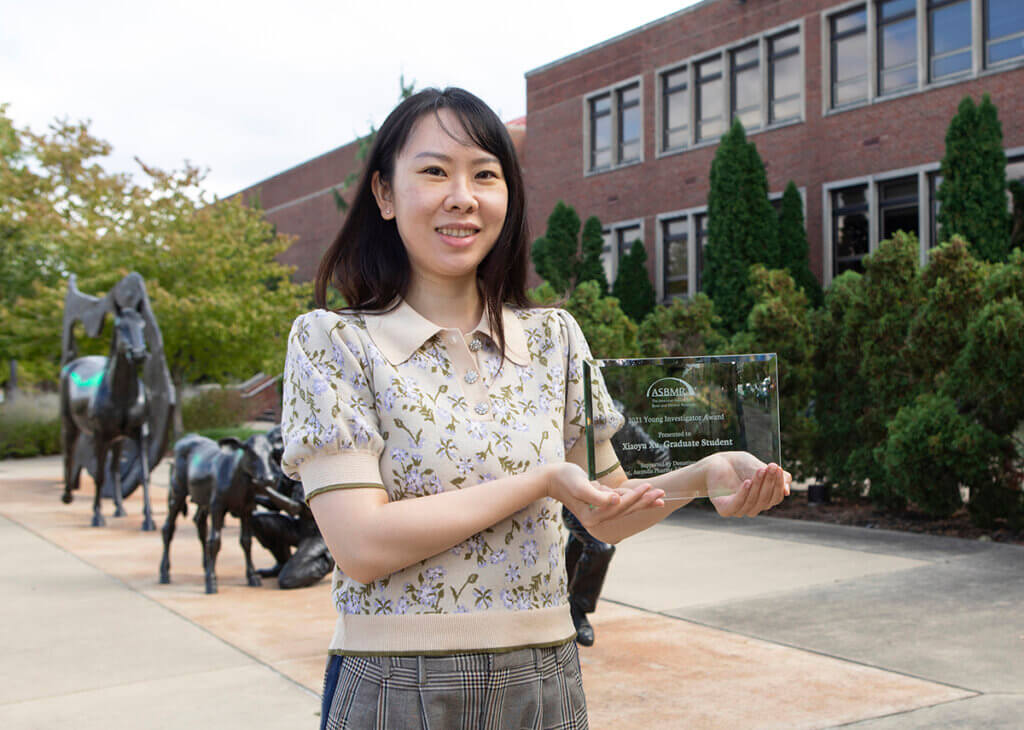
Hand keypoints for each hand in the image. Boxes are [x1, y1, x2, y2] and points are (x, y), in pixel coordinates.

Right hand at [545, 463, 664, 529]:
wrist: (551, 478)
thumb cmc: (565, 479)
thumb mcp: (581, 486)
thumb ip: (598, 496)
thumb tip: (616, 501)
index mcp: (593, 518)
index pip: (619, 508)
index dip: (635, 497)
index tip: (649, 487)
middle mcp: (597, 520)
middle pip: (626, 511)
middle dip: (644, 501)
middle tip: (662, 494)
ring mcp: (598, 514)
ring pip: (625, 508)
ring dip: (642, 500)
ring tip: (658, 494)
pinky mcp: (599, 506)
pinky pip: (619, 503)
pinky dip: (632, 498)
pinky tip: (644, 493)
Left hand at [706, 452, 790, 517]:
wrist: (717, 462)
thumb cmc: (741, 466)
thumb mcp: (762, 468)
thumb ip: (775, 478)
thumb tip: (787, 491)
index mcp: (763, 501)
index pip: (775, 497)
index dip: (778, 484)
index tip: (778, 469)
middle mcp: (752, 508)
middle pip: (765, 500)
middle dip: (769, 482)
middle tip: (771, 467)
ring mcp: (738, 510)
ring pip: (752, 502)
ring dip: (758, 486)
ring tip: (760, 470)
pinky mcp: (724, 509)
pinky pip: (737, 505)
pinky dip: (743, 494)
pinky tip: (747, 482)